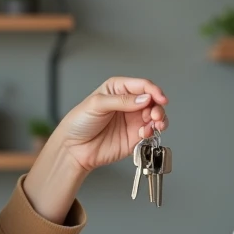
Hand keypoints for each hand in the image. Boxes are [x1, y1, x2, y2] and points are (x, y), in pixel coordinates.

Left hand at [52, 77, 168, 172]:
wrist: (73, 148)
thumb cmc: (80, 122)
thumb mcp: (97, 104)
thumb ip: (121, 100)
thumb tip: (144, 99)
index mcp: (118, 89)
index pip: (142, 85)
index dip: (154, 90)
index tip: (160, 98)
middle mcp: (128, 103)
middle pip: (152, 101)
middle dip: (158, 106)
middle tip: (154, 114)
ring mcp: (133, 120)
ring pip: (155, 116)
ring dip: (160, 119)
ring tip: (155, 124)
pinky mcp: (135, 137)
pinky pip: (151, 133)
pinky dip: (153, 132)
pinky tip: (146, 133)